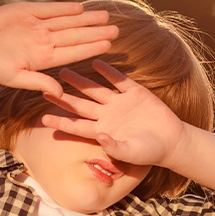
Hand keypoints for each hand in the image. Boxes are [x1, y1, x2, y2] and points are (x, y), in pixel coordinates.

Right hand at [0, 3, 118, 95]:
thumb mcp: (15, 77)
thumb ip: (38, 82)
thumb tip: (59, 92)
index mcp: (44, 58)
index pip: (73, 53)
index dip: (91, 48)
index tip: (108, 45)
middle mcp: (44, 41)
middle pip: (75, 36)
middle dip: (95, 32)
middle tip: (116, 29)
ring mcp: (37, 25)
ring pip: (67, 21)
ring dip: (86, 18)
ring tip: (105, 15)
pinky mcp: (27, 11)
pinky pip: (50, 9)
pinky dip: (64, 8)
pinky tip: (80, 8)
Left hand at [40, 60, 192, 168]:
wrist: (171, 141)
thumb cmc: (149, 152)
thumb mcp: (132, 153)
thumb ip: (115, 147)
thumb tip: (99, 137)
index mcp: (103, 131)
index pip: (77, 126)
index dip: (61, 123)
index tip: (43, 120)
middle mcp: (107, 116)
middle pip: (80, 105)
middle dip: (63, 98)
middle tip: (44, 89)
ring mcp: (119, 103)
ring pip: (95, 90)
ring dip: (80, 81)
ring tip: (63, 71)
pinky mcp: (135, 92)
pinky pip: (119, 80)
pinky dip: (109, 71)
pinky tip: (97, 62)